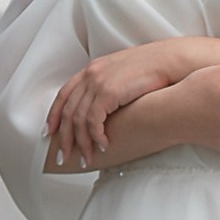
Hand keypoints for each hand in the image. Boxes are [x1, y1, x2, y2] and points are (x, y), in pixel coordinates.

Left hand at [43, 42, 189, 171]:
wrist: (169, 61)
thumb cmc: (152, 69)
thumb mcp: (122, 74)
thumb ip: (108, 86)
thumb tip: (104, 108)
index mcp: (92, 69)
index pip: (64, 95)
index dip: (54, 116)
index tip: (50, 133)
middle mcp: (91, 74)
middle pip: (68, 111)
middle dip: (65, 137)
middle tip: (65, 156)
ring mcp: (98, 82)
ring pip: (79, 119)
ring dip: (82, 143)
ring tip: (87, 159)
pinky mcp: (109, 92)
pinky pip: (94, 120)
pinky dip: (96, 136)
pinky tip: (104, 145)